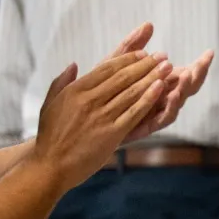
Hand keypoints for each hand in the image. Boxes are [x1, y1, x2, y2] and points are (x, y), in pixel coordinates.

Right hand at [27, 52, 168, 190]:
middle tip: (162, 56)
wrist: (50, 165)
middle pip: (123, 77)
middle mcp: (89, 100)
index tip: (143, 53)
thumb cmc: (50, 136)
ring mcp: (101, 117)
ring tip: (168, 67)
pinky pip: (134, 112)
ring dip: (152, 77)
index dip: (127, 59)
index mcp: (75, 91)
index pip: (106, 69)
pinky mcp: (112, 133)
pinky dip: (149, 98)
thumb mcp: (50, 104)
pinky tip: (161, 88)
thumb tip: (74, 64)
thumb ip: (61, 82)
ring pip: (131, 92)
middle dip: (145, 64)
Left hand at [102, 23, 215, 142]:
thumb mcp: (113, 63)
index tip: (209, 53)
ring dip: (183, 91)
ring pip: (177, 104)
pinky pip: (160, 120)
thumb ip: (131, 46)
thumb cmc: (99, 89)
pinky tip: (169, 95)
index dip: (200, 65)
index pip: (187, 74)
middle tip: (201, 65)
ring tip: (186, 78)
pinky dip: (168, 107)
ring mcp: (154, 113)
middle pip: (187, 89)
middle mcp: (161, 98)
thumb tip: (149, 24)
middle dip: (197, 77)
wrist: (81, 119)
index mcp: (160, 83)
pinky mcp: (143, 126)